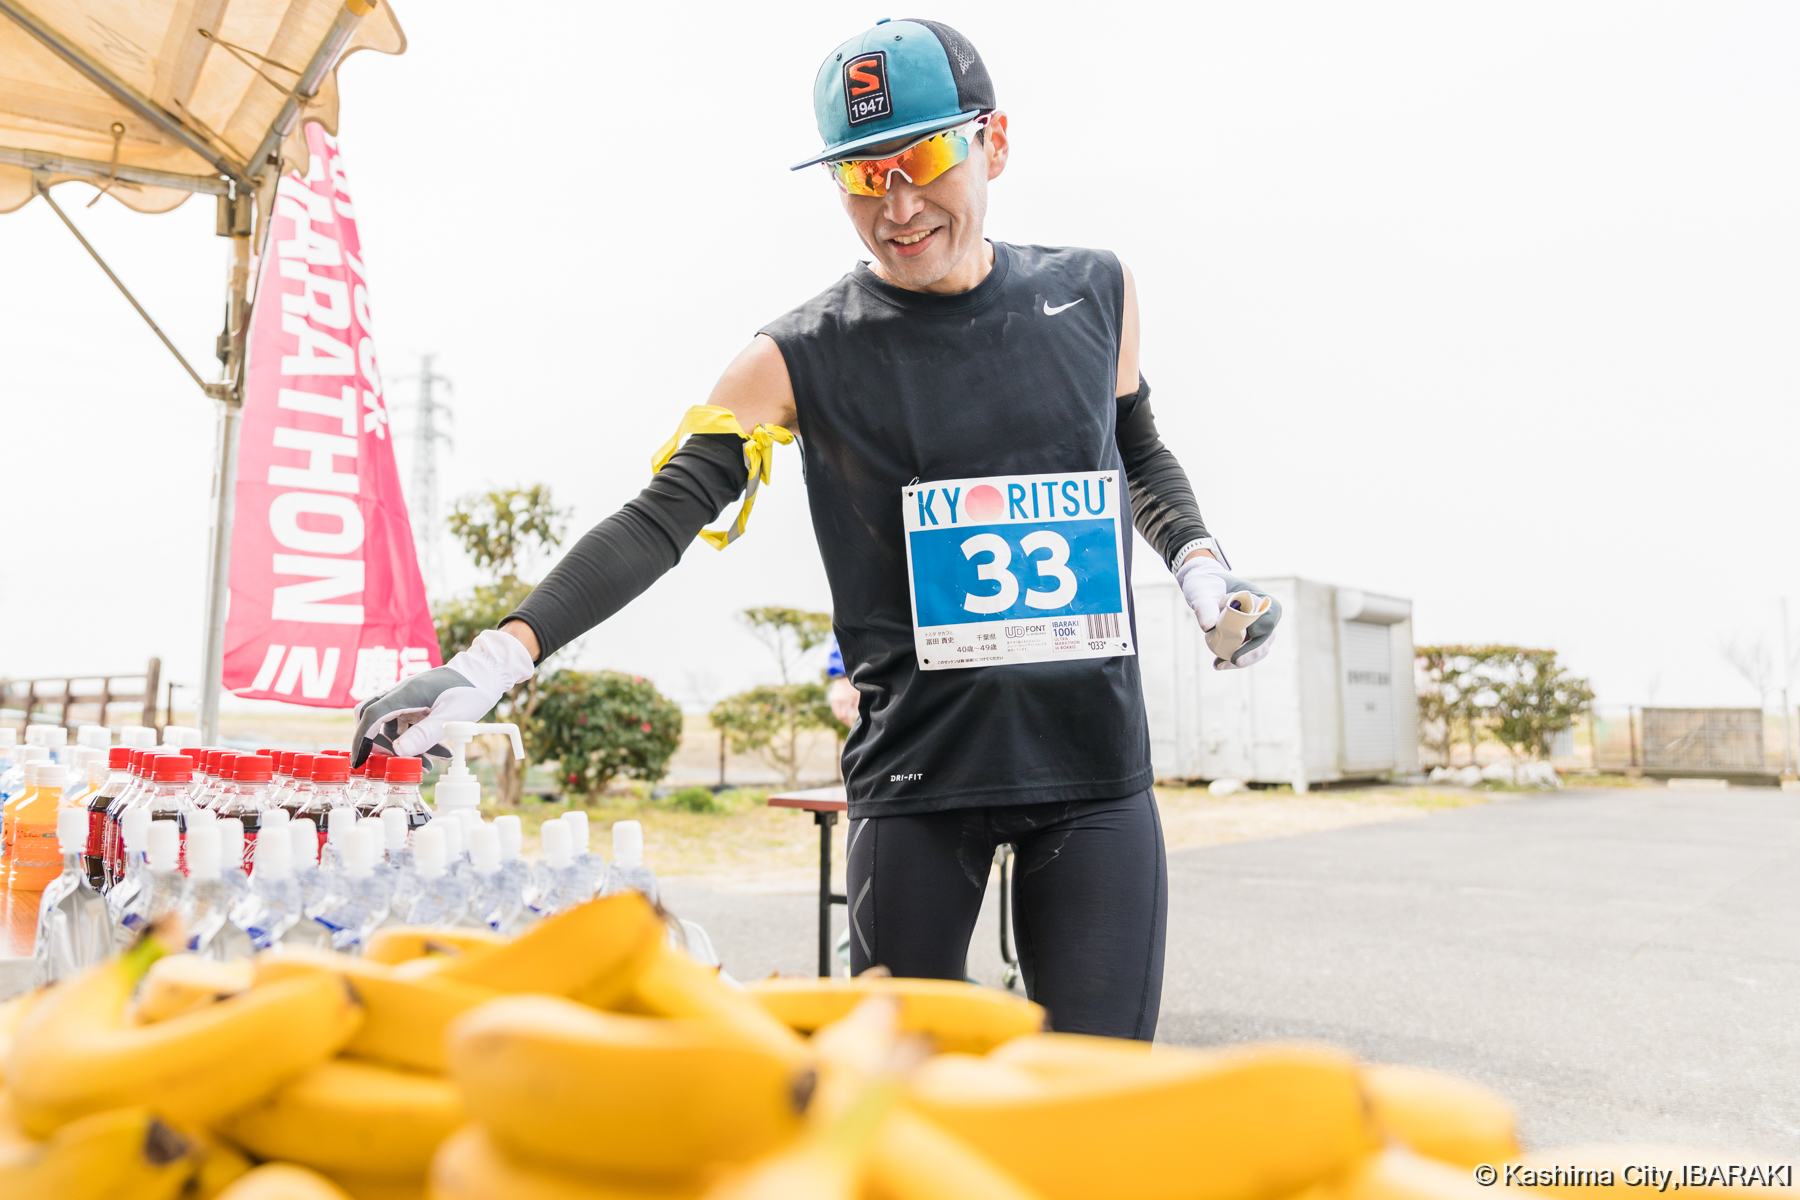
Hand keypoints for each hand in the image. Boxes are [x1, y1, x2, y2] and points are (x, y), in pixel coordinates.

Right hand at [350, 629, 535, 764]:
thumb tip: (399, 751)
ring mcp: (408, 698)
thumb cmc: (470, 691)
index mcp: (405, 693)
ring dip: (406, 747)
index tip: (358, 762)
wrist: (485, 675)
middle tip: (397, 764)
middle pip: (372, 719)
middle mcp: (401, 694)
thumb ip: (426, 733)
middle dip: (380, 745)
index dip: (361, 740)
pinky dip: (418, 740)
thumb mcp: (451, 716)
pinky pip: (408, 725)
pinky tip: (438, 753)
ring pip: (393, 726)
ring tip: (430, 764)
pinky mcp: (417, 704)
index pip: (370, 716)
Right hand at [827, 677, 859, 726]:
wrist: (844, 677)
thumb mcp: (857, 697)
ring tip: (847, 720)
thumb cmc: (853, 687)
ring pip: (836, 714)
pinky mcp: (831, 699)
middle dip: (845, 721)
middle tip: (850, 724)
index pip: (845, 716)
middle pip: (839, 717)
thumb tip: (858, 718)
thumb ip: (857, 708)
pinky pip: (834, 709)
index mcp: (845, 701)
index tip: (852, 726)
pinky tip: (844, 713)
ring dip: (841, 718)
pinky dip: (838, 713)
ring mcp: (833, 700)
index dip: (848, 722)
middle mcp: (837, 701)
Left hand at [1174, 557, 1280, 670]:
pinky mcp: (1250, 639)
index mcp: (1258, 598)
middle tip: (1233, 661)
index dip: (1263, 627)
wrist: (1205, 590)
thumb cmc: (1206, 587)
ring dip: (1242, 660)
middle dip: (1251, 652)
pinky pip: (1249, 653)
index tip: (1250, 633)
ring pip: (1259, 649)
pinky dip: (1236, 660)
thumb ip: (1205, 607)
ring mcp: (1259, 629)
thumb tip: (1208, 627)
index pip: (1270, 616)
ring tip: (1219, 665)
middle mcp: (1264, 615)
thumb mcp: (1202, 593)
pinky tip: (1219, 664)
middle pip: (1267, 638)